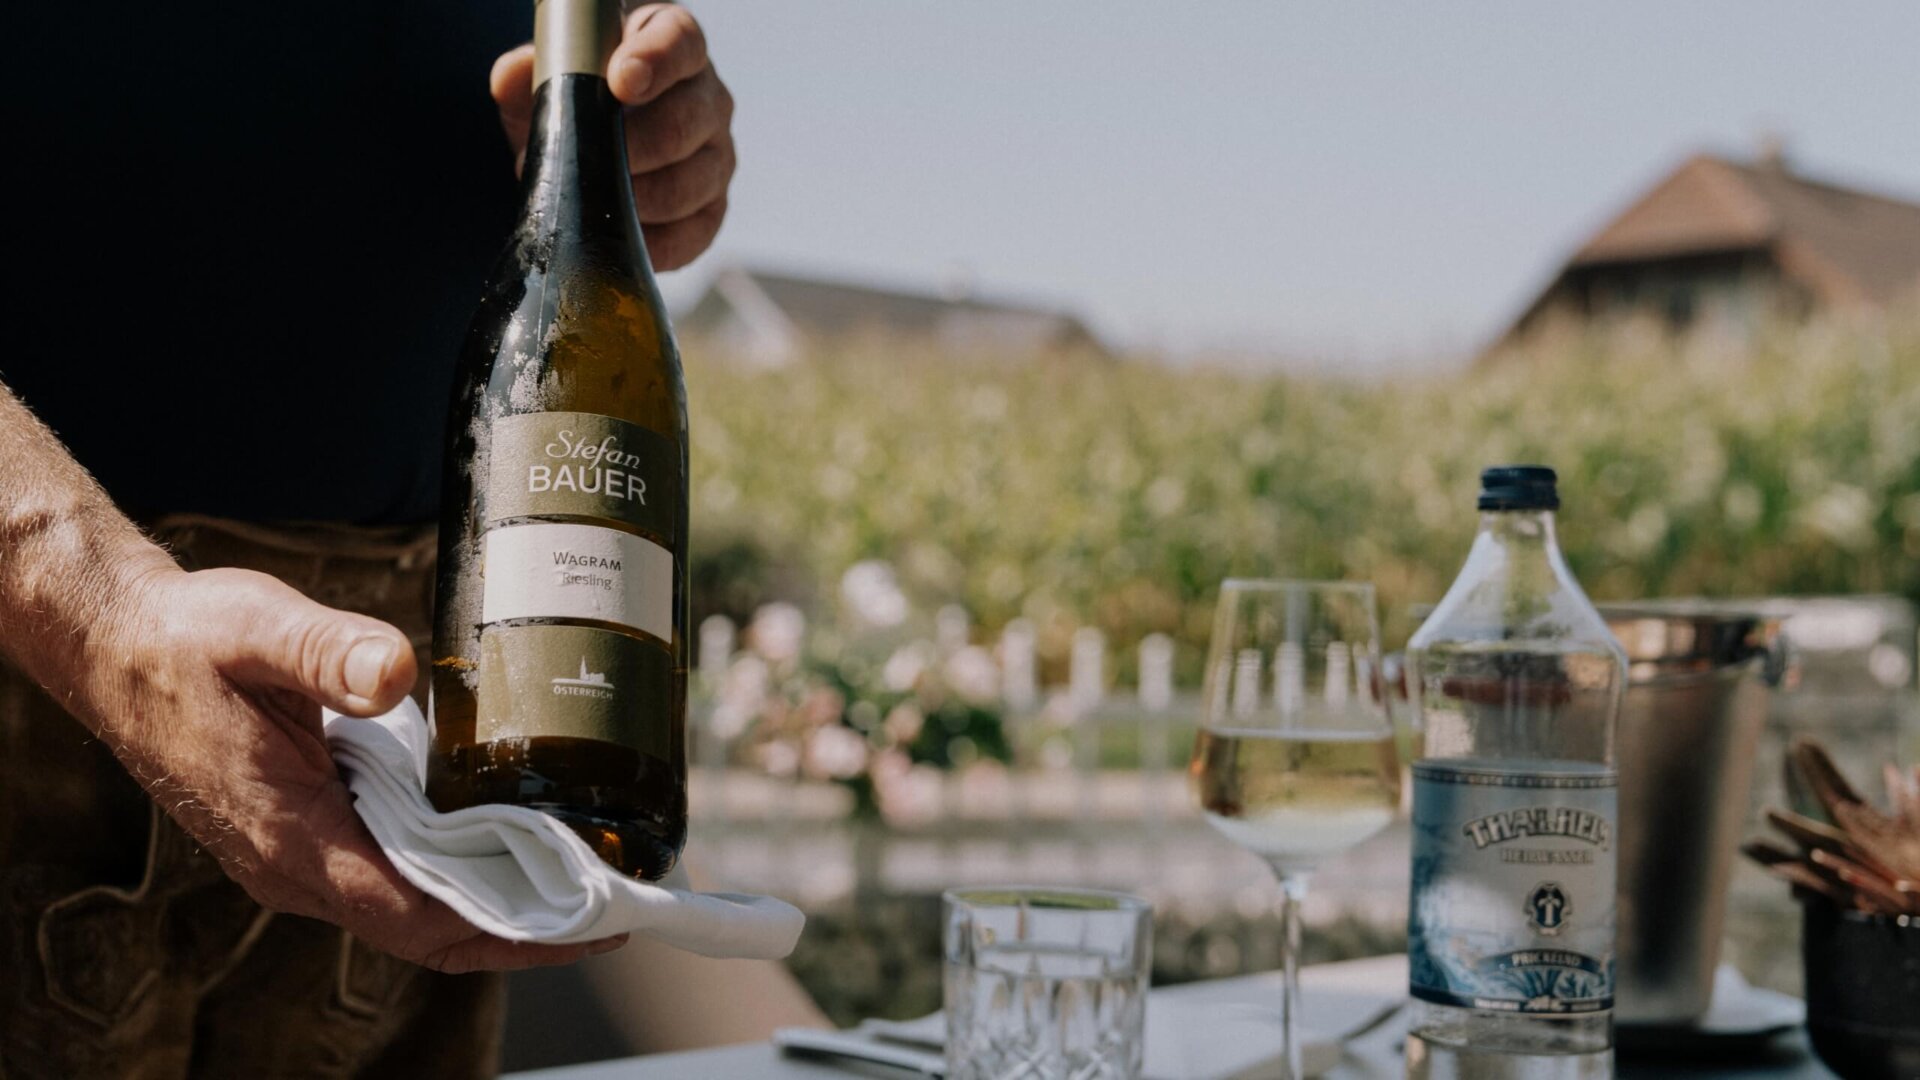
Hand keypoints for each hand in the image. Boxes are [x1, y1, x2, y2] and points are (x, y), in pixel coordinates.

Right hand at [77, 565, 625, 972]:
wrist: (119, 645)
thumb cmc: (188, 639)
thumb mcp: (260, 627)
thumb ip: (328, 651)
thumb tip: (393, 673)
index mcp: (288, 835)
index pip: (413, 915)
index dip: (506, 928)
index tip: (585, 921)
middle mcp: (292, 864)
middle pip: (425, 930)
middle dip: (519, 928)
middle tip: (611, 902)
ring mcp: (296, 855)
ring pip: (409, 908)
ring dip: (492, 903)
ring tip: (581, 876)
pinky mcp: (303, 833)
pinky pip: (391, 875)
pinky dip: (455, 871)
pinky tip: (509, 838)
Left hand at [493, 4, 734, 270]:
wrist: (603, 139)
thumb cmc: (584, 95)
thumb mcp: (554, 73)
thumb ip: (533, 70)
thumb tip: (510, 78)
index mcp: (676, 46)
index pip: (680, 42)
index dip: (656, 61)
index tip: (621, 81)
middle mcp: (709, 99)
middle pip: (684, 123)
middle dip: (631, 147)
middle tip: (580, 160)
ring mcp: (717, 157)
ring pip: (688, 184)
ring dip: (633, 200)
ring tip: (586, 203)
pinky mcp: (712, 210)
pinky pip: (692, 234)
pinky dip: (651, 242)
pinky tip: (613, 238)